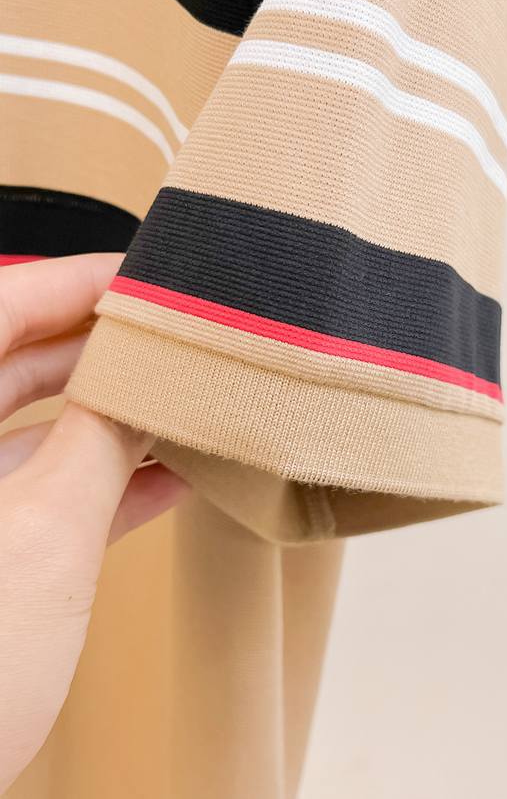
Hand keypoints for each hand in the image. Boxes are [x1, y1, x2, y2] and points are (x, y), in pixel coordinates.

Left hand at [0, 255, 187, 791]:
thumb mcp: (43, 539)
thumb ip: (96, 445)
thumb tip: (139, 385)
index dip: (71, 284)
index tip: (140, 274)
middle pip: (17, 366)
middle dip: (102, 348)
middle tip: (173, 332)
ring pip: (38, 431)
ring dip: (111, 417)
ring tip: (182, 396)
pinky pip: (48, 493)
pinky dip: (107, 481)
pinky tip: (169, 473)